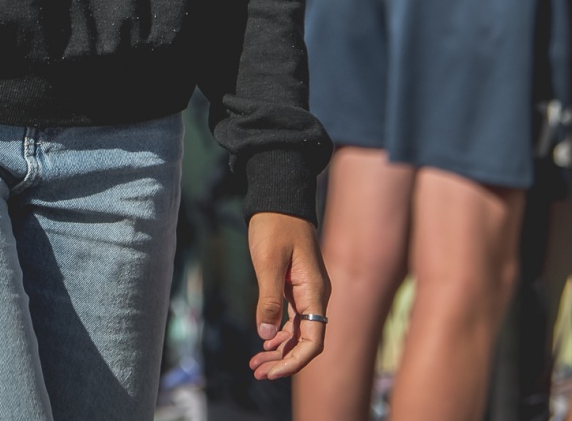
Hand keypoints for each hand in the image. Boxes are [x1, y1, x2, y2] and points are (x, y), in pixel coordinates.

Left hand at [247, 211, 330, 380]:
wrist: (279, 199)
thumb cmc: (274, 226)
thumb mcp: (267, 262)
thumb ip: (268, 298)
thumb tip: (265, 335)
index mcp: (314, 291)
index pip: (313, 340)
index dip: (294, 361)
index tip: (270, 372)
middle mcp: (316, 295)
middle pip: (306, 341)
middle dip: (283, 360)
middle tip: (257, 371)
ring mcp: (307, 292)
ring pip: (298, 332)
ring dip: (279, 350)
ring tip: (255, 363)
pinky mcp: (296, 287)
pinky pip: (292, 319)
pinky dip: (278, 333)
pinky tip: (264, 342)